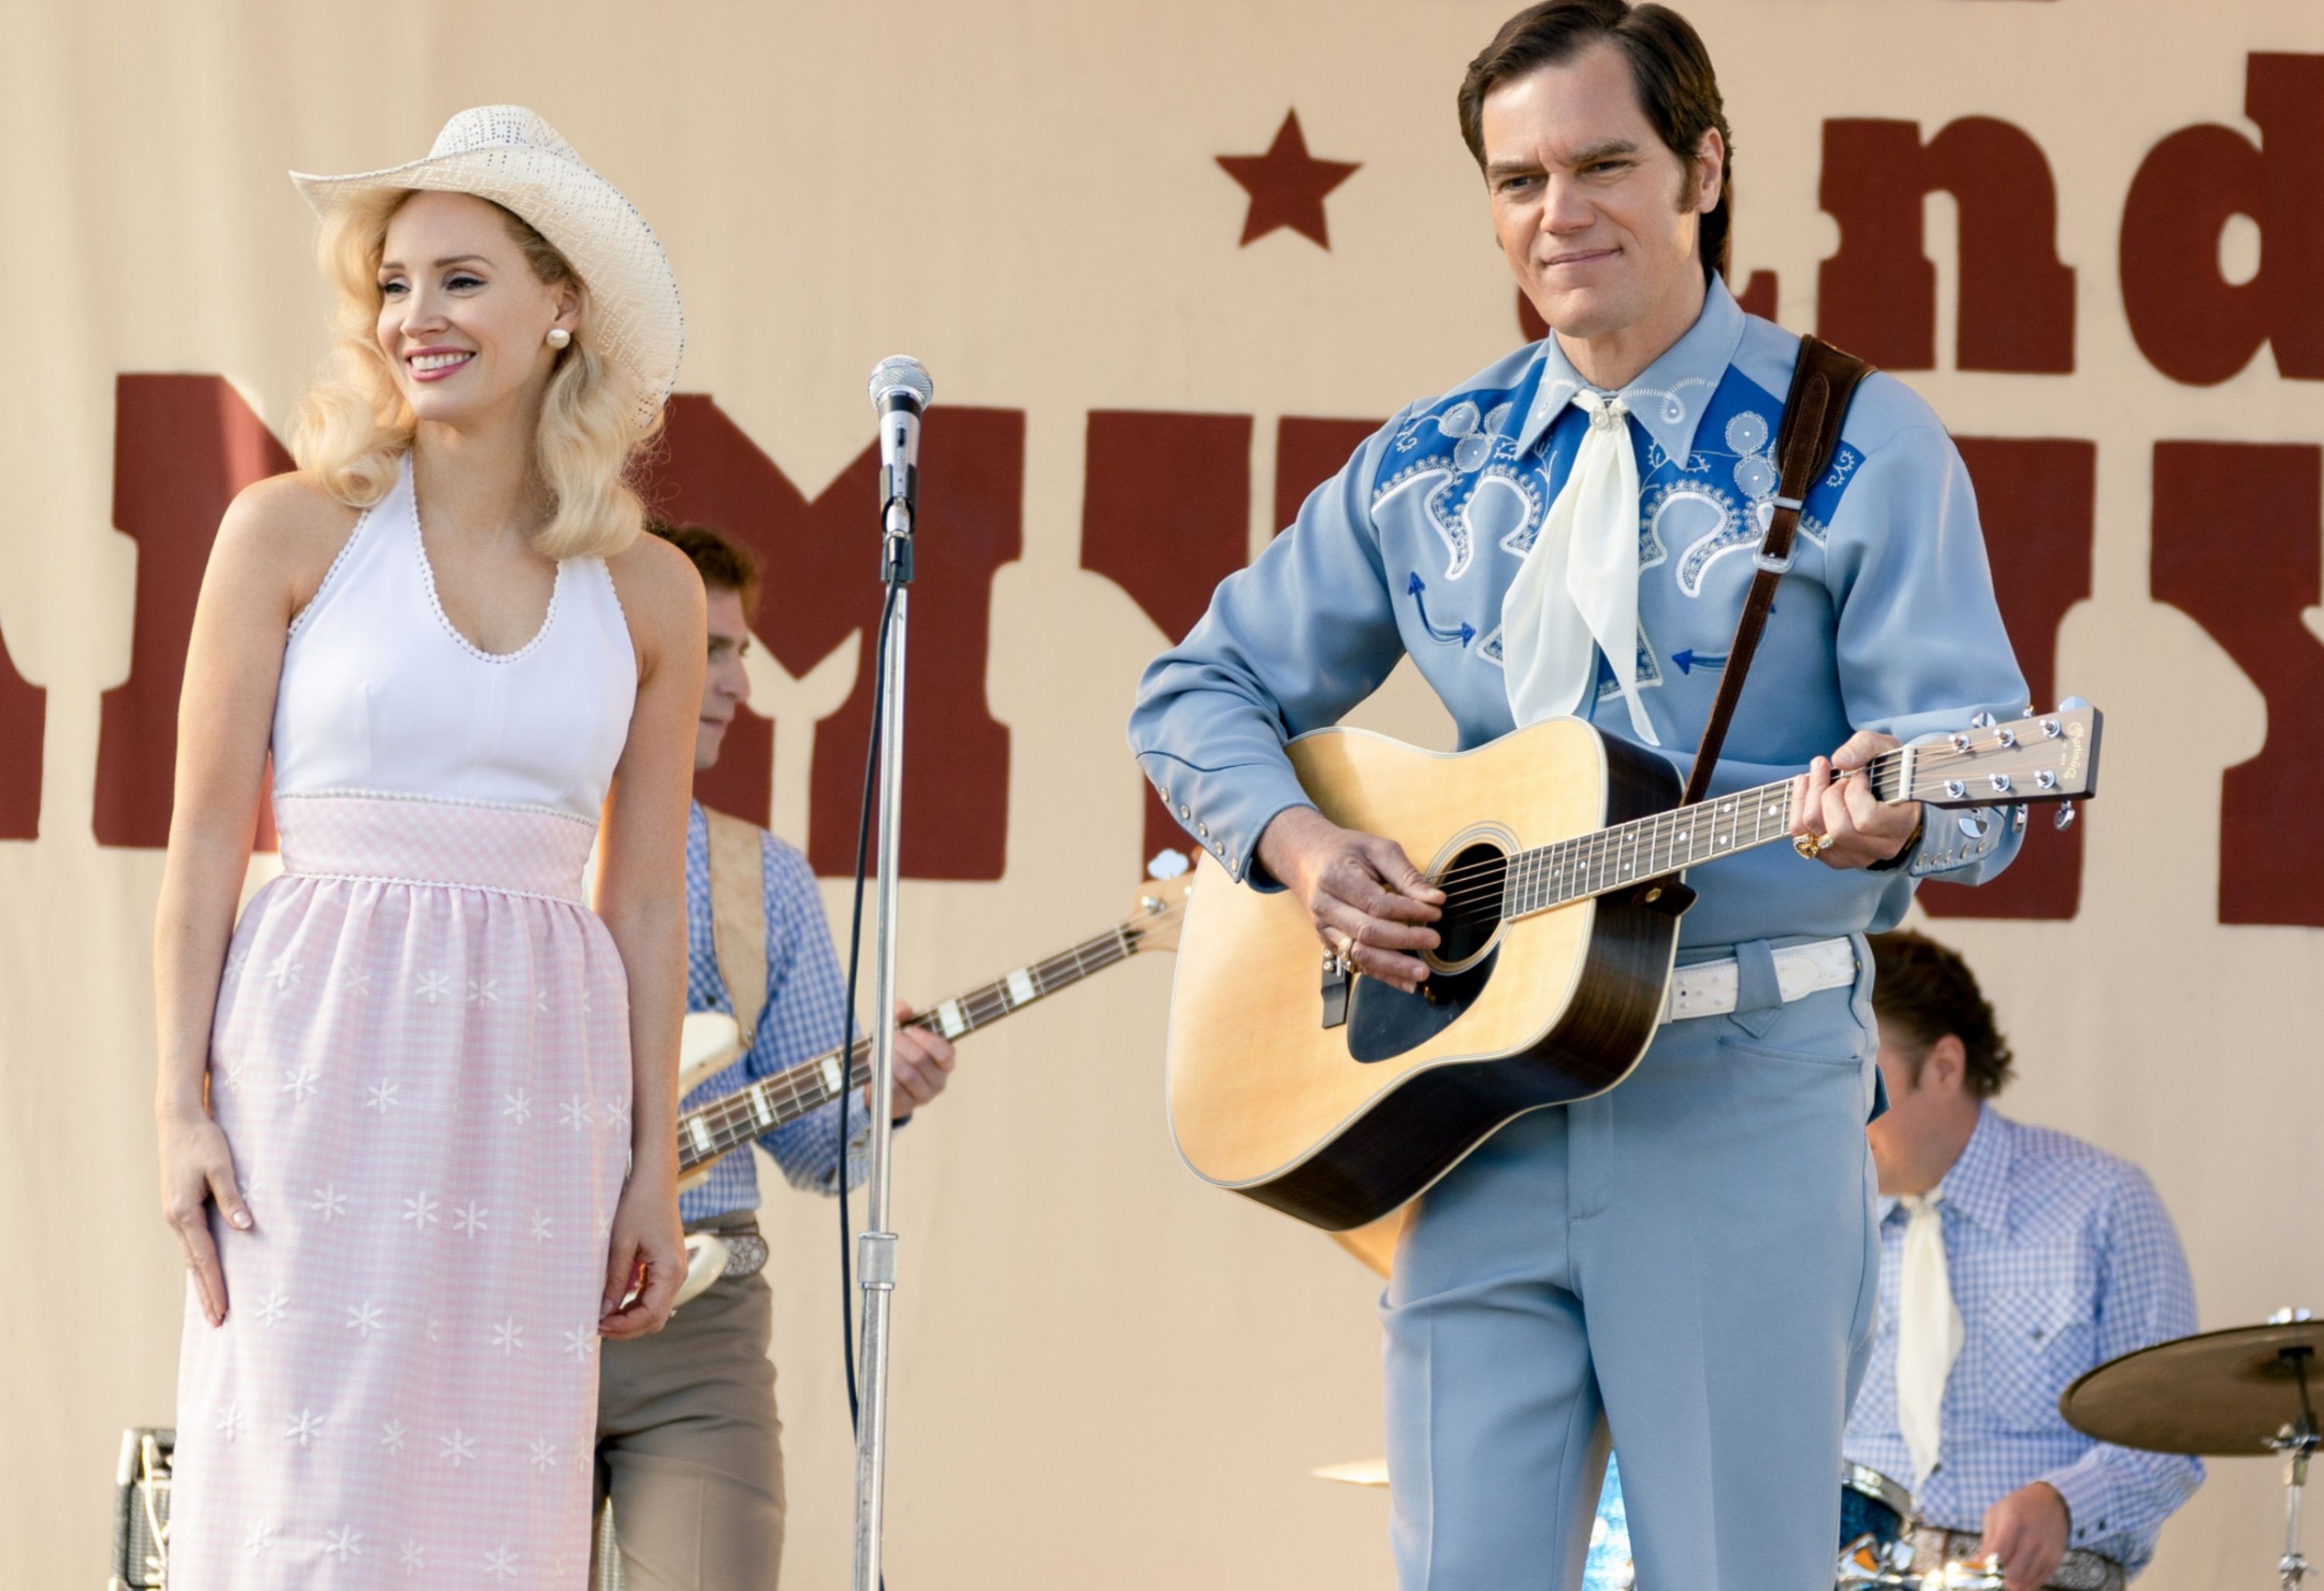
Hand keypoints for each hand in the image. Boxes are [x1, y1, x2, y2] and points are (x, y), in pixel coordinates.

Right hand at [158, 1108, 250, 1327]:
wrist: (178, 1121)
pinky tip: (204, 1271)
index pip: (204, 1259)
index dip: (215, 1286)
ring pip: (190, 1256)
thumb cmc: (203, 1140)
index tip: (223, 1311)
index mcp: (184, 1213)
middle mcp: (175, 1218)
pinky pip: (191, 1243)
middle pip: (194, 1265)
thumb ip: (232, 1198)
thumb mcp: (221, 1166)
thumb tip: (245, 1227)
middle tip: (217, 1323)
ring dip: (201, 1281)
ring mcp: (174, 1214)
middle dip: (206, 1294)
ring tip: (212, 1306)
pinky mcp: (179, 1208)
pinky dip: (198, 1262)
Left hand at [599, 1170, 682, 1340]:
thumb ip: (614, 1280)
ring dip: (630, 1318)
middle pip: (655, 1319)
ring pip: (655, 1310)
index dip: (624, 1326)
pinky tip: (614, 1302)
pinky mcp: (668, 1267)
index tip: (597, 1325)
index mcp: (670, 1270)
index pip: (650, 1315)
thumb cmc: (637, 1206)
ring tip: (602, 1316)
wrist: (654, 1181)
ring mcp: (675, 1272)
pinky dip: (635, 1305)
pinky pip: (654, 1296)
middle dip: (627, 1328)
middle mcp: (678, 1275)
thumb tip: (603, 1312)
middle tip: (597, 1326)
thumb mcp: (620, 1244)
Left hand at [874, 1001, 955, 1118]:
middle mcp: (939, 1080)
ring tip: (879, 1048)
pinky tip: (876, 1063)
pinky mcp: (907, 1106)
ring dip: (891, 1059)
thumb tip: (903, 1009)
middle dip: (902, 1045)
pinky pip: (895, 1089)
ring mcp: (924, 1095)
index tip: (908, 1029)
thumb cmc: (899, 1051)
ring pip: (908, 1075)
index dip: (926, 1039)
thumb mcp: (902, 1030)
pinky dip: (884, 1074)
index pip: (945, 1053)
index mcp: (946, 1062)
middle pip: (922, 1061)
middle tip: (889, 1036)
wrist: (884, 1081)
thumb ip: (902, 1014)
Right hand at [1254, 806, 1442, 993]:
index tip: (1435, 912)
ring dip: (1394, 966)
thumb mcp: (1378, 849)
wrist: (1307, 859)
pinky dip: (1384, 976)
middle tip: (1435, 940)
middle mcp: (1325, 907)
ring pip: (1360, 954)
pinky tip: (1407, 983)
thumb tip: (1436, 899)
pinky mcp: (1330, 943)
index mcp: (1336, 878)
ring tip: (1423, 972)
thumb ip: (1407, 875)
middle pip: (1367, 932)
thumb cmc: (1346, 851)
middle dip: (1404, 939)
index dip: (1409, 911)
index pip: (1376, 903)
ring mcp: (1325, 929)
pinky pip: (1357, 964)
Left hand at [1787, 731, 1920, 869]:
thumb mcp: (1886, 749)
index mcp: (1900, 826)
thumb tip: (1839, 761)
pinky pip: (1802, 838)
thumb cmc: (1892, 773)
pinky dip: (1798, 809)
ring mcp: (1856, 857)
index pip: (1866, 819)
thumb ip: (1865, 747)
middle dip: (1827, 794)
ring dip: (1808, 798)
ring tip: (1816, 774)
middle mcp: (1880, 848)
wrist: (1896, 797)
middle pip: (1837, 829)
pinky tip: (1806, 787)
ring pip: (1814, 833)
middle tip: (1836, 776)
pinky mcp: (1835, 857)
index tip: (1860, 775)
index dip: (1855, 792)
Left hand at [1981, 1481, 2069, 1590]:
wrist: (2050, 1502)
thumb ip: (1987, 1541)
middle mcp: (2032, 1540)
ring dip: (2009, 1582)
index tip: (1978, 1568)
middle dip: (1996, 1577)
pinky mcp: (2054, 1562)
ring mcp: (2046, 1553)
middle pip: (2010, 1574)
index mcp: (2014, 1523)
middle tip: (1991, 1571)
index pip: (1998, 1554)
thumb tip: (1978, 1565)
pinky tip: (2017, 1572)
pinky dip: (2022, 1583)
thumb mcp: (1995, 1515)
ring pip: (2022, 1583)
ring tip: (2004, 1570)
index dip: (1985, 1566)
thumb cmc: (2016, 1508)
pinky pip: (2035, 1585)